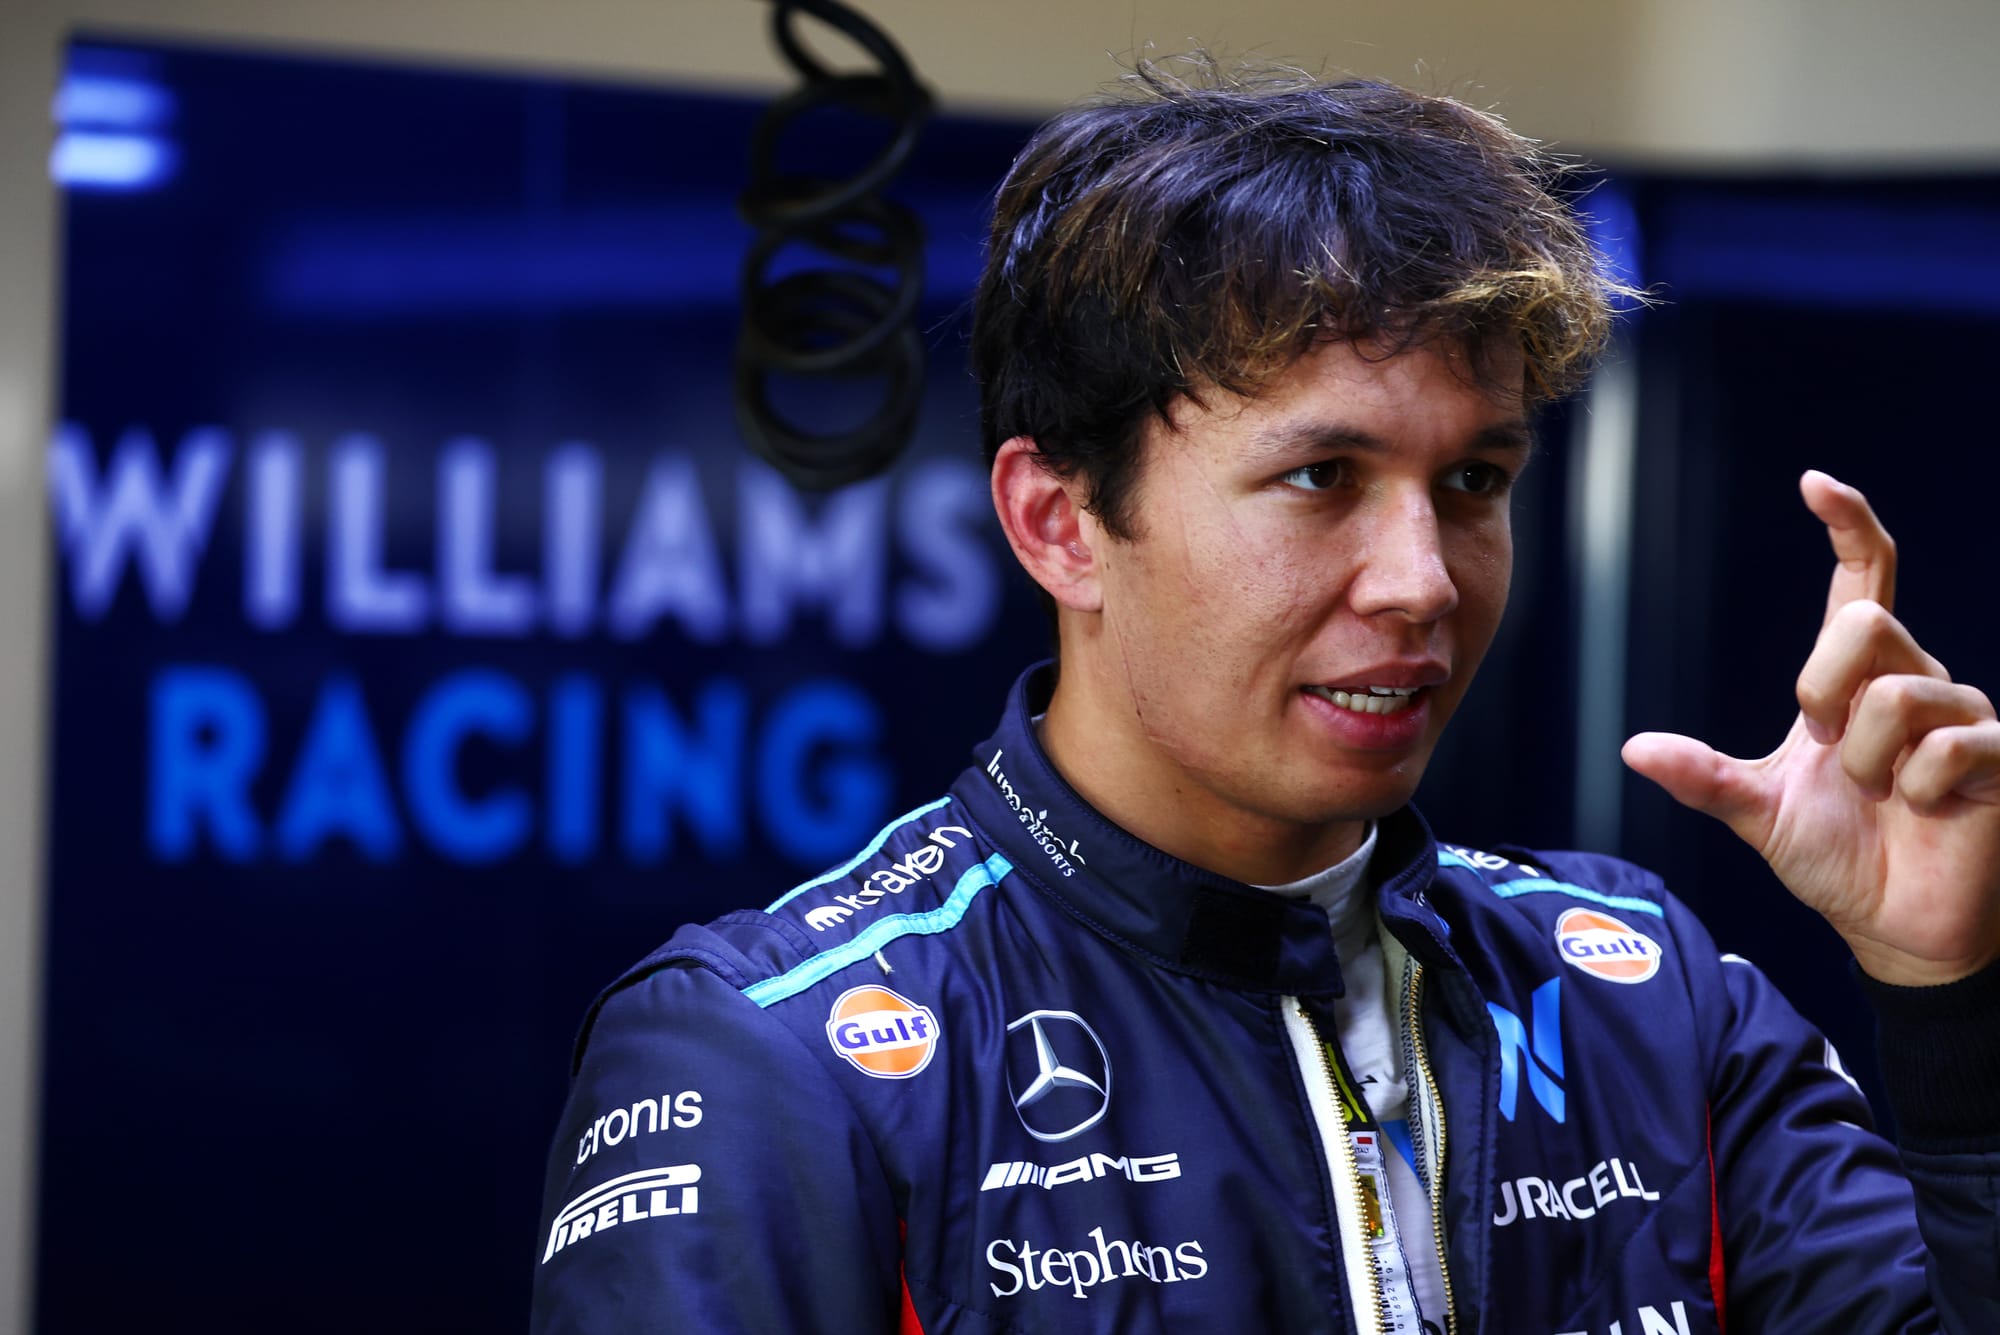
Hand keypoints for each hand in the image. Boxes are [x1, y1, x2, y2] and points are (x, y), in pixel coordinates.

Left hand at [1621, 471, 1999, 986]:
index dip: (1849, 527)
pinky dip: (1915, 786)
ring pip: (1900, 690)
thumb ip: (1702, 777)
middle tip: (1826, 747)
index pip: (1864, 579)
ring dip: (1868, 757)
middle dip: (1825, 688)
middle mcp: (1912, 681)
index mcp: (1854, 681)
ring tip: (1879, 794)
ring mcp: (1962, 715)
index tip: (1816, 484)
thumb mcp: (1756, 813)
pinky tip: (1922, 809)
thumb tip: (1633, 748)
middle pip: (1867, 624)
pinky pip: (1947, 744)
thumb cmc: (1836, 857)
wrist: (1894, 924)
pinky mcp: (1999, 756)